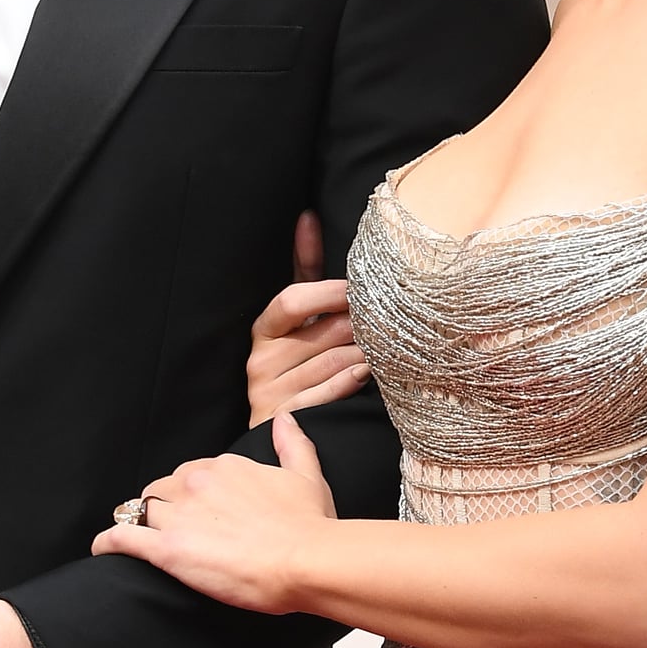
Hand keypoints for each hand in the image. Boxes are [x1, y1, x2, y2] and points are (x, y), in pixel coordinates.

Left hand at [91, 410, 335, 611]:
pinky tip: (102, 548)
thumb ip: (292, 444)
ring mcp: (179, 516)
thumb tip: (285, 419)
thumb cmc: (310, 525)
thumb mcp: (307, 476)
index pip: (192, 473)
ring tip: (139, 541)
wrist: (306, 562)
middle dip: (164, 508)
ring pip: (142, 511)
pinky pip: (123, 538)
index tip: (198, 511)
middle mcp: (197, 483)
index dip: (191, 493)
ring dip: (139, 524)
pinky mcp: (167, 549)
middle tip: (175, 530)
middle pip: (162, 490)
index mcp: (225, 466)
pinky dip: (108, 542)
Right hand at [247, 210, 366, 426]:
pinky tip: (366, 373)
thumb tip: (308, 218)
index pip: (291, 300)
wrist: (279, 429)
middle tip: (385, 320)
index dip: (328, 292)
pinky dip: (352, 381)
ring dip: (364, 353)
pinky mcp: (287, 417)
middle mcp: (261, 360)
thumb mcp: (296, 317)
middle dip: (358, 326)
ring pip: (334, 361)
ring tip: (382, 348)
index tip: (357, 289)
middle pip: (325, 331)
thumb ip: (304, 272)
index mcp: (263, 329)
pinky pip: (330, 392)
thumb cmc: (295, 363)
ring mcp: (271, 392)